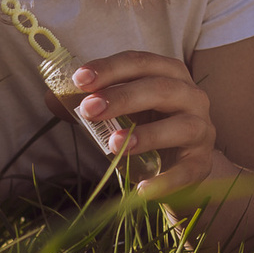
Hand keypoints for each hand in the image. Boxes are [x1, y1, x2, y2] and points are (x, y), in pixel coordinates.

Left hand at [69, 50, 218, 197]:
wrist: (181, 166)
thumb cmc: (147, 128)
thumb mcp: (120, 112)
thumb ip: (90, 103)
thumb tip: (51, 98)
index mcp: (170, 75)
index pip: (141, 62)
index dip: (110, 68)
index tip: (80, 78)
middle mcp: (192, 97)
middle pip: (161, 89)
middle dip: (123, 97)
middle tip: (89, 110)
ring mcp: (202, 130)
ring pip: (181, 126)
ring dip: (147, 135)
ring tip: (113, 145)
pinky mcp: (202, 163)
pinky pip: (187, 171)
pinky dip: (166, 180)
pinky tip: (142, 190)